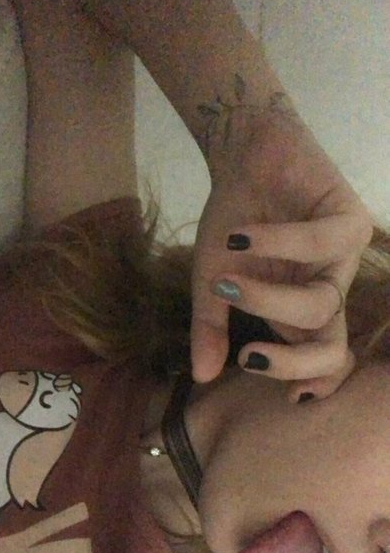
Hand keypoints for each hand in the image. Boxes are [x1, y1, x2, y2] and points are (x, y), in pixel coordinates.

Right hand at [191, 100, 373, 401]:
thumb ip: (210, 328)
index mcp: (299, 313)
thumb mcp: (211, 281)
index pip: (322, 361)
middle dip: (291, 363)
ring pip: (322, 304)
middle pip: (332, 349)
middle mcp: (326, 291)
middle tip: (248, 359)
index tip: (284, 396)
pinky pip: (318, 246)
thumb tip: (202, 377)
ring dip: (266, 299)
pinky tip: (239, 236)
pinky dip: (272, 243)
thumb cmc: (234, 221)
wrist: (244, 157)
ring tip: (225, 282)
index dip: (312, 383)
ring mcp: (342, 260)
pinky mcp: (350, 221)